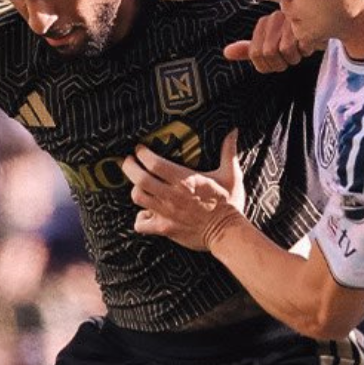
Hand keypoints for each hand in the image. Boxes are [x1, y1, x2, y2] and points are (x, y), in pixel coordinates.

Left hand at [123, 131, 246, 250]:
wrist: (228, 234)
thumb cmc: (230, 204)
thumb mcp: (231, 175)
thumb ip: (228, 152)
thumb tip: (234, 131)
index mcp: (186, 180)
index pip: (154, 163)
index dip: (142, 153)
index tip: (140, 149)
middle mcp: (172, 195)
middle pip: (139, 178)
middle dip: (129, 166)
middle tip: (129, 161)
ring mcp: (166, 213)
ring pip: (138, 197)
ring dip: (136, 189)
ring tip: (139, 185)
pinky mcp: (164, 228)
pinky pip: (141, 224)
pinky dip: (140, 218)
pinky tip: (147, 213)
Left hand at [224, 10, 320, 73]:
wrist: (322, 24)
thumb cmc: (296, 37)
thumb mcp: (270, 43)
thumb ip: (249, 49)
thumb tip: (226, 53)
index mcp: (264, 23)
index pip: (255, 54)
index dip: (266, 65)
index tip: (276, 61)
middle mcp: (274, 18)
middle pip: (268, 53)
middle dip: (281, 63)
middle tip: (289, 57)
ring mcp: (291, 19)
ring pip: (284, 51)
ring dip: (294, 57)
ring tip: (299, 49)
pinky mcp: (307, 23)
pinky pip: (301, 47)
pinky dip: (305, 51)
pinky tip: (309, 44)